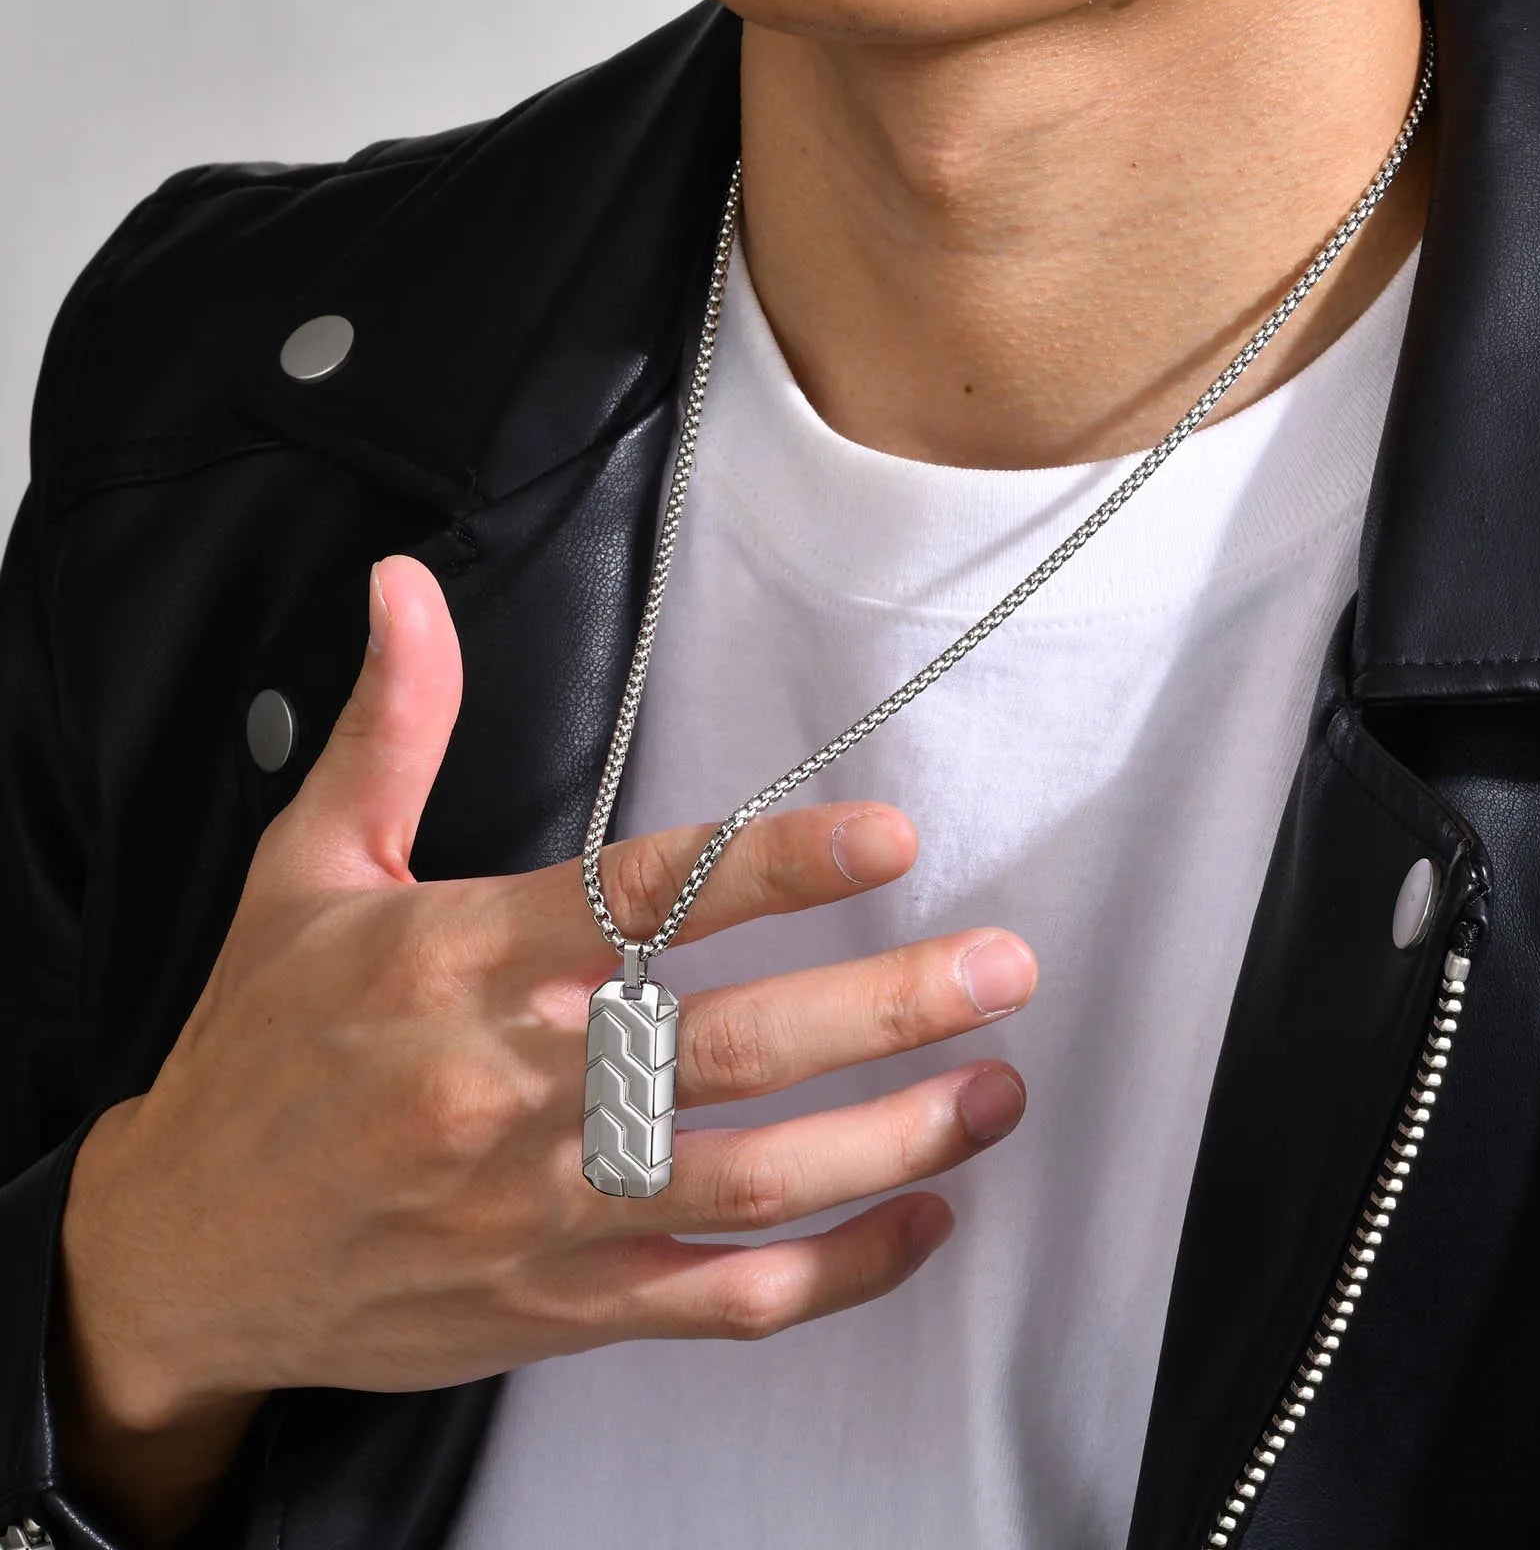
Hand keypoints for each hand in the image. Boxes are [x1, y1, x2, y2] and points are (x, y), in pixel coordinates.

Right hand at [53, 555, 1034, 1535]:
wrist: (181, 1250)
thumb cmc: (257, 1052)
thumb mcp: (306, 871)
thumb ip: (387, 729)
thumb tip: (403, 590)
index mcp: (458, 963)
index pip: (641, 899)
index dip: (775, 866)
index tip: (886, 839)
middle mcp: (509, 1089)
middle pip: (727, 1047)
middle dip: (884, 1007)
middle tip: (998, 968)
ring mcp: (540, 1210)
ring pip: (746, 1182)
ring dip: (888, 1139)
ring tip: (992, 1090)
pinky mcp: (559, 1308)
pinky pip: (722, 1303)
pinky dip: (836, 1271)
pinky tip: (917, 1222)